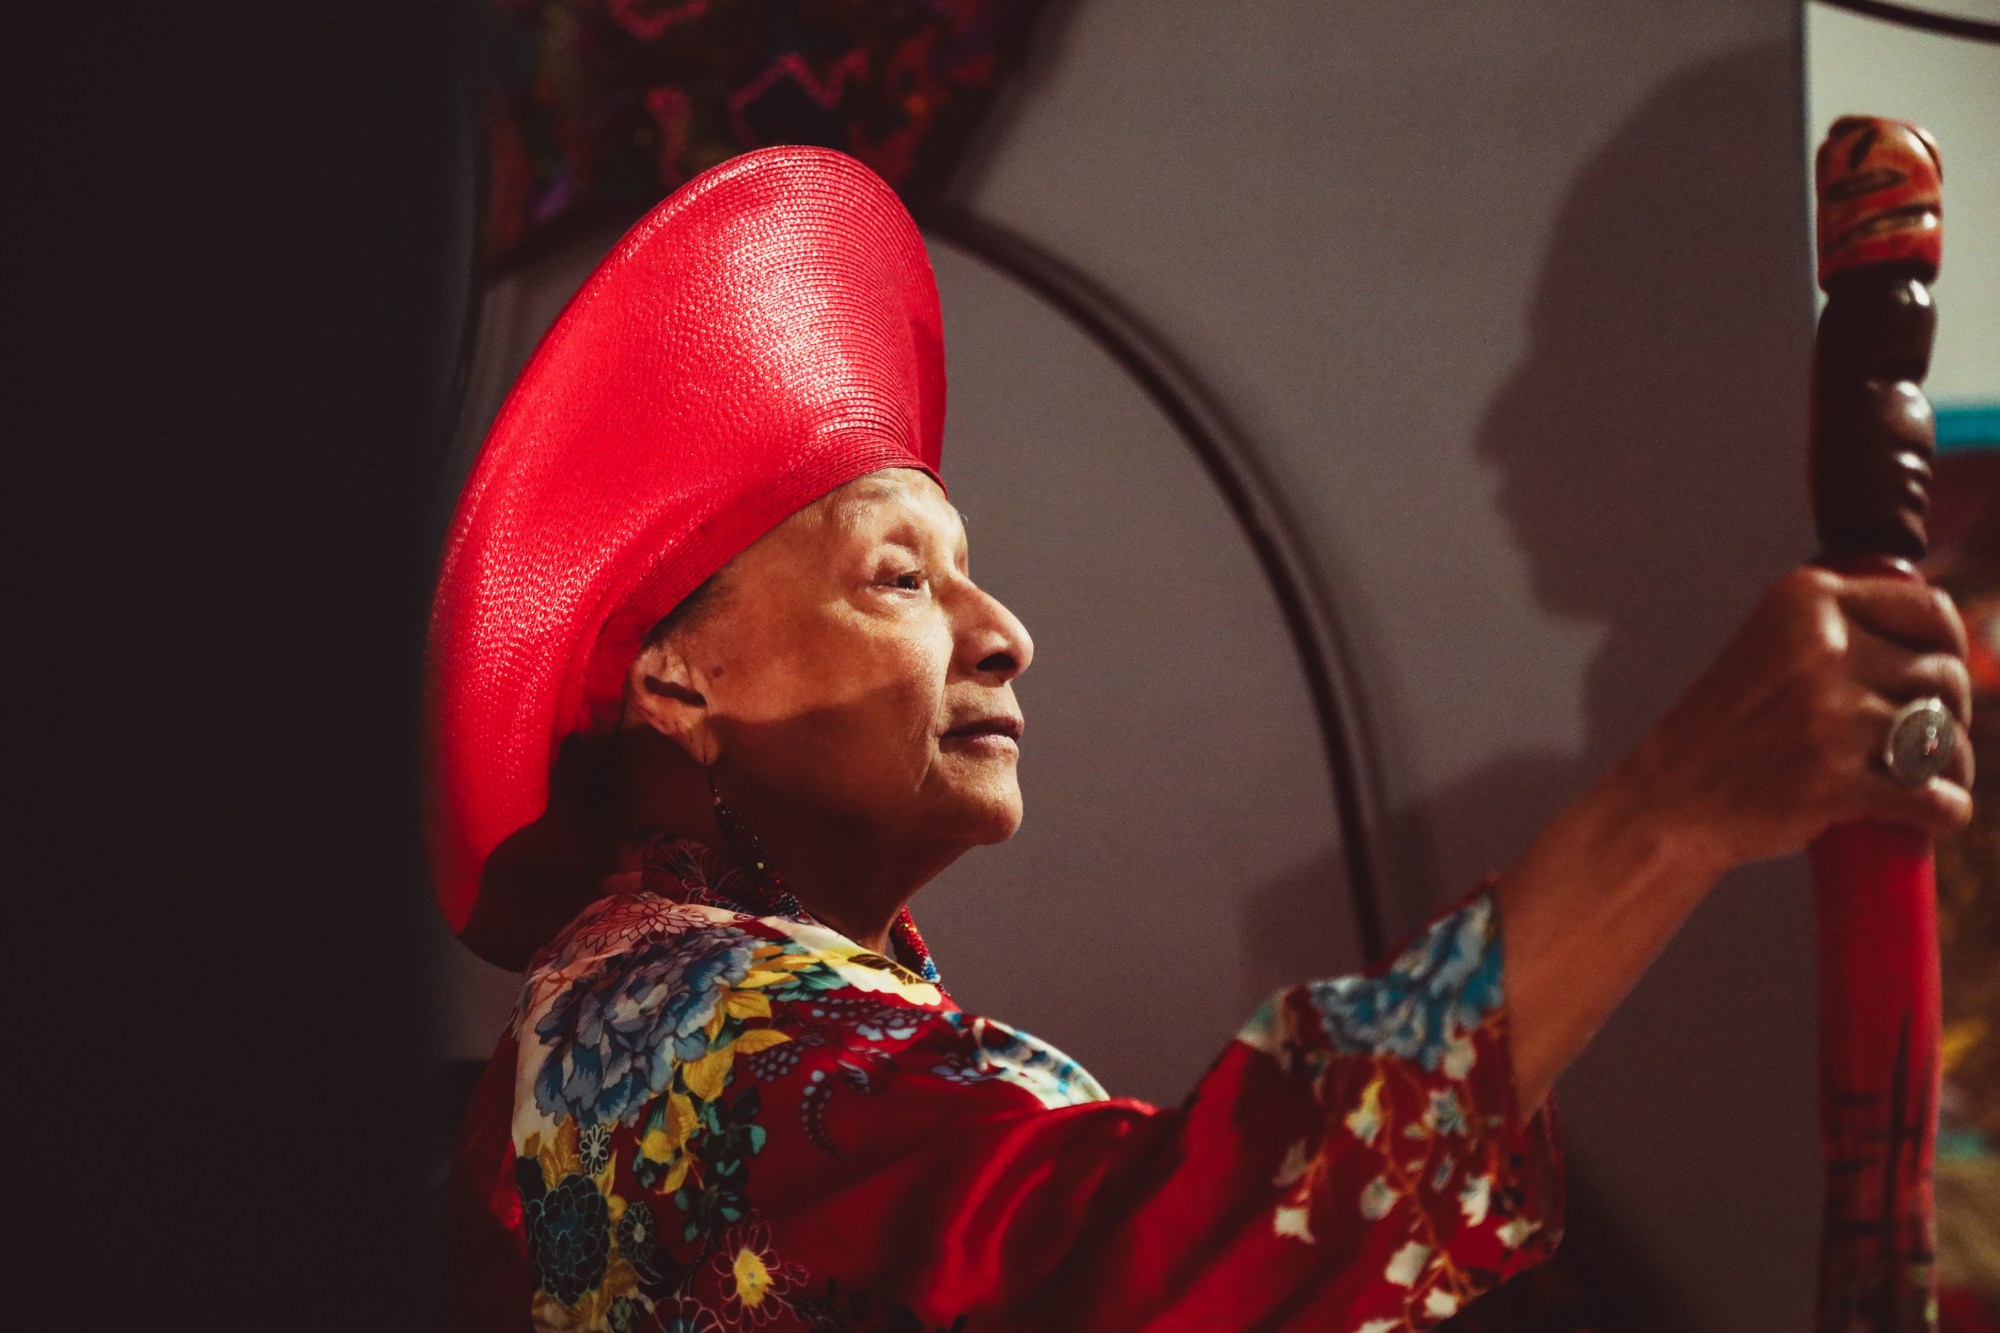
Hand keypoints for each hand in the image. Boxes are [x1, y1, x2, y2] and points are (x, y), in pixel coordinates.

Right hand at [1622, 566, 1972, 877]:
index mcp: (1805, 600)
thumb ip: (1841, 631)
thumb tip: (1945, 645)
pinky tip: (1941, 812)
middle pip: (1944, 676)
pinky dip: (1947, 811)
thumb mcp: (1774, 648)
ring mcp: (1828, 715)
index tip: (1940, 675)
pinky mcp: (1834, 780)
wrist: (1669, 797)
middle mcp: (1820, 647)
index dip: (1951, 646)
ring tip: (1927, 779)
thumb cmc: (1730, 728)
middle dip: (1949, 712)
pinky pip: (1933, 798)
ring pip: (1943, 739)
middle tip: (1922, 739)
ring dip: (1951, 766)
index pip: (1929, 609)